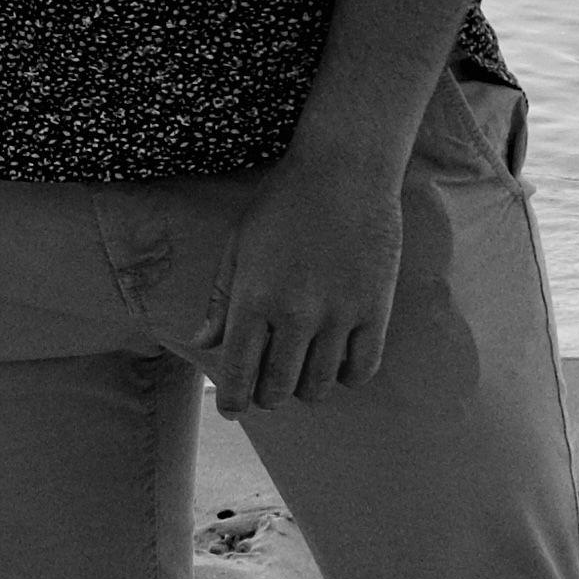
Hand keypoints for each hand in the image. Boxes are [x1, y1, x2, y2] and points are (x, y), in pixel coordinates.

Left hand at [200, 144, 404, 416]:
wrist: (343, 170)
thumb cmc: (282, 203)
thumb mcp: (239, 246)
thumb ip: (221, 299)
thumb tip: (203, 342)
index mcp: (253, 299)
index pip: (238, 374)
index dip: (233, 401)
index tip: (233, 408)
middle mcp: (294, 314)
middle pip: (278, 388)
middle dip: (268, 396)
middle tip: (268, 387)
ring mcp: (338, 315)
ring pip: (319, 385)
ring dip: (306, 389)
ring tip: (302, 374)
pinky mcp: (375, 310)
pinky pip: (362, 369)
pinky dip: (347, 376)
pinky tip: (339, 363)